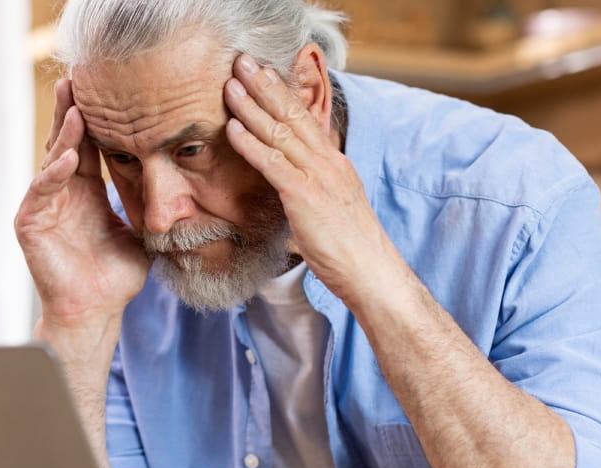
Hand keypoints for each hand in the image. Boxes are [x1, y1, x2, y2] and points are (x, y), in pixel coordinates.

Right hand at [15, 79, 150, 328]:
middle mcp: (62, 193)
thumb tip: (188, 188)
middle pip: (65, 143)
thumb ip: (152, 206)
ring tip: (75, 108)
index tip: (106, 91)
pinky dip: (54, 174)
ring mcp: (44, 206)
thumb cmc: (117, 276)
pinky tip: (68, 157)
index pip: (88, 146)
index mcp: (86, 191)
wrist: (97, 309)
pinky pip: (41, 192)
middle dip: (71, 112)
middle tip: (77, 80)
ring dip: (64, 135)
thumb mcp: (141, 231)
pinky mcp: (30, 224)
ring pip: (52, 161)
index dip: (95, 119)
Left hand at [222, 54, 407, 304]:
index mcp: (334, 162)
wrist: (370, 271)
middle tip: (242, 62)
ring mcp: (318, 176)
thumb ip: (311, 189)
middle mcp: (328, 162)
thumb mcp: (331, 207)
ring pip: (280, 133)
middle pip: (292, 115)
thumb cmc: (349, 248)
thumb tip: (290, 187)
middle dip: (265, 86)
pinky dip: (251, 144)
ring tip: (230, 86)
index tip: (263, 74)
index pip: (305, 119)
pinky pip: (273, 164)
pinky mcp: (306, 196)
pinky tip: (234, 129)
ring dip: (252, 107)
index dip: (282, 94)